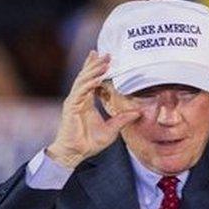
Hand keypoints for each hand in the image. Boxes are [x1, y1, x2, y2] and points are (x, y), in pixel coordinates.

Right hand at [47, 51, 140, 168]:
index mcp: (86, 102)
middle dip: (96, 64)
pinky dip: (89, 84)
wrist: (75, 153)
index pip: (91, 80)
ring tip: (104, 62)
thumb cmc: (89, 143)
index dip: (96, 68)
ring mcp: (74, 102)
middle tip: (107, 54)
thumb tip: (137, 113)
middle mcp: (79, 99)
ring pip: (83, 81)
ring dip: (93, 70)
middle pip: (86, 76)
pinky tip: (97, 78)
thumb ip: (122, 119)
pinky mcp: (71, 107)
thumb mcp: (112, 129)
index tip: (105, 58)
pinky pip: (81, 92)